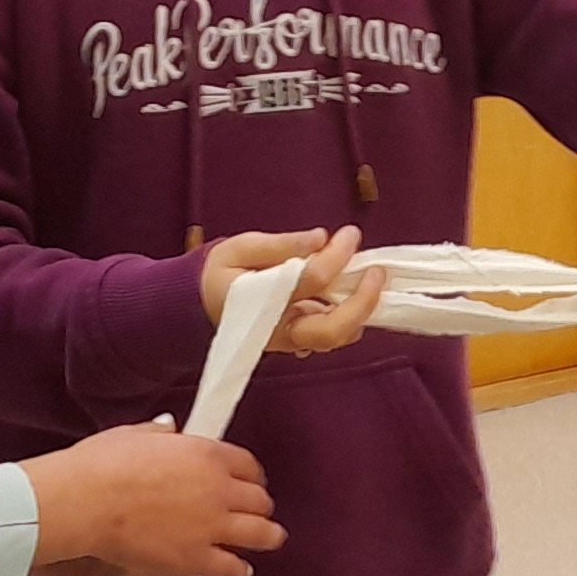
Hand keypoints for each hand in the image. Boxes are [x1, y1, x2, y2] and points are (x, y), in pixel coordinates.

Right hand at [21, 426, 280, 575]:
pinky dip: (238, 570)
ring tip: (270, 539)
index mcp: (206, 454)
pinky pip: (232, 569)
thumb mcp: (135, 434)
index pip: (249, 465)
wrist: (85, 501)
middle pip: (260, 499)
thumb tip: (171, 427)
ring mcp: (210, 526)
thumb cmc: (102, 464)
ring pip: (261, 534)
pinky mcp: (195, 558)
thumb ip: (162, 434)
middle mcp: (218, 489)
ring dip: (267, 536)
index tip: (250, 482)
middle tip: (256, 511)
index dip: (252, 475)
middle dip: (259, 505)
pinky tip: (239, 570)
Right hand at [202, 225, 388, 356]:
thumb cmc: (220, 274)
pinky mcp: (300, 341)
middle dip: (363, 302)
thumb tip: (320, 238)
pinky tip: (354, 289)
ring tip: (370, 278)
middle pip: (332, 330)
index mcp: (261, 304)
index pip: (311, 280)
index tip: (350, 233)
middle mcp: (280, 331)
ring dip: (360, 310)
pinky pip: (332, 333)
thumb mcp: (241, 249)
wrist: (199, 304)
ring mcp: (292, 342)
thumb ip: (281, 245)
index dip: (336, 256)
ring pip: (336, 337)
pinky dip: (350, 313)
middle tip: (377, 271)